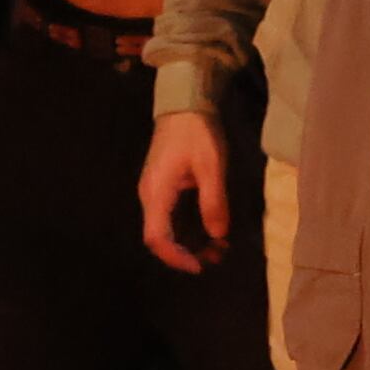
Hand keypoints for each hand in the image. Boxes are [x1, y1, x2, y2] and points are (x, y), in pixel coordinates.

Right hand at [137, 108, 234, 272]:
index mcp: (157, 192)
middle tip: (217, 257)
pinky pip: (171, 216)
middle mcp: (150, 195)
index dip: (175, 257)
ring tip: (219, 247)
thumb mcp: (211, 166)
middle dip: (187, 252)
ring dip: (190, 241)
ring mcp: (155, 190)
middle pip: (160, 236)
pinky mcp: (163, 186)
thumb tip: (218, 234)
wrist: (184, 103)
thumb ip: (213, 201)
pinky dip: (189, 228)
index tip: (199, 266)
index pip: (156, 237)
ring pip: (166, 228)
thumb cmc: (196, 133)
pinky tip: (211, 229)